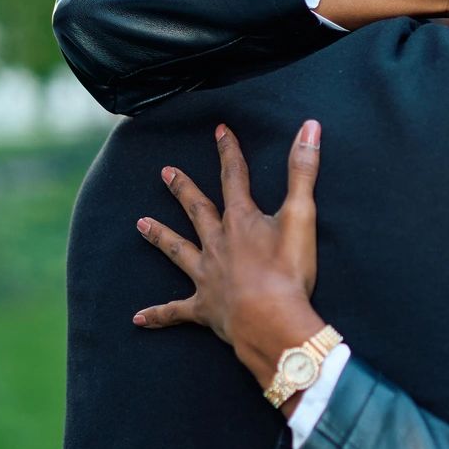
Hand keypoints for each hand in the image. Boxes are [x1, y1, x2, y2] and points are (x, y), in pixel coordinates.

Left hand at [133, 121, 327, 392]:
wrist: (270, 321)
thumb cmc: (288, 270)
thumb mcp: (301, 215)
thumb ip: (303, 171)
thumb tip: (310, 127)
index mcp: (240, 221)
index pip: (234, 177)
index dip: (228, 152)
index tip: (220, 131)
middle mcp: (217, 244)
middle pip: (197, 210)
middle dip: (183, 189)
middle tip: (165, 173)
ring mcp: (207, 276)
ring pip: (178, 252)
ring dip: (160, 237)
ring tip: (141, 225)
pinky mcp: (204, 308)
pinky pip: (176, 311)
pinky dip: (158, 314)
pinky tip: (138, 319)